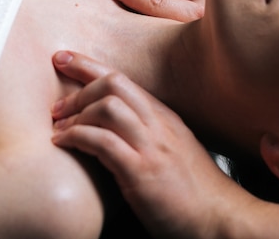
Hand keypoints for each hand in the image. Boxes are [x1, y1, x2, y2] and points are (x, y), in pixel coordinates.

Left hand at [51, 50, 246, 238]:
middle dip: (78, 87)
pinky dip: (77, 137)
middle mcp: (159, 125)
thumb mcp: (174, 151)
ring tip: (59, 129)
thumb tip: (110, 126)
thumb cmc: (195, 191)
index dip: (89, 65)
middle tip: (57, 106)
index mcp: (164, 118)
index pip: (123, 79)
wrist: (221, 220)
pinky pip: (103, 142)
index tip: (64, 58)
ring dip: (76, 114)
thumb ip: (146, 133)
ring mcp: (152, 147)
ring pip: (108, 107)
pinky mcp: (142, 172)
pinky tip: (64, 143)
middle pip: (114, 84)